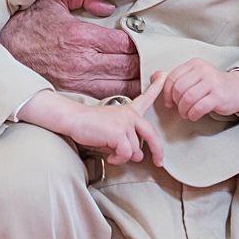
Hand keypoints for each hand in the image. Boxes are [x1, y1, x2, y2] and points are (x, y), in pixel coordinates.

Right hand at [0, 0, 139, 98]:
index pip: (123, 43)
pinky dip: (121, 94)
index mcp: (81, 36)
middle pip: (127, 65)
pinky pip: (105, 96)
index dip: (138, 43)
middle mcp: (83, 61)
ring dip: (136, 81)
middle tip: (153, 59)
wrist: (5, 50)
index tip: (144, 41)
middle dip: (142, 63)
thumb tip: (108, 7)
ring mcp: (78, 80)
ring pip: (120, 85)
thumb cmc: (30, 24)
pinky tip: (130, 90)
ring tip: (148, 77)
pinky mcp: (73, 92)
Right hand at [52, 75, 168, 166]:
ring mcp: (125, 124)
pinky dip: (118, 160)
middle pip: (152, 135)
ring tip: (111, 151)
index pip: (147, 97)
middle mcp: (130, 115)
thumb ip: (128, 140)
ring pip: (135, 151)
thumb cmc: (90, 125)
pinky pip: (125, 155)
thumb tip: (139, 156)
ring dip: (123, 156)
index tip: (165, 76)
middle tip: (158, 161)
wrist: (74, 119)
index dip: (158, 87)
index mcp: (128, 110)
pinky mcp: (119, 134)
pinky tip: (110, 157)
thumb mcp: (112, 129)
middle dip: (157, 151)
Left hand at [160, 59, 238, 122]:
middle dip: (176, 102)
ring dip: (183, 110)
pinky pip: (199, 107)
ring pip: (187, 98)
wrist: (238, 89)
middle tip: (179, 108)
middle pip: (178, 88)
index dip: (167, 92)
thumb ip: (176, 77)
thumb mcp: (194, 77)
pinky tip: (194, 115)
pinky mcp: (218, 96)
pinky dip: (193, 114)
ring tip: (186, 113)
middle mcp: (203, 70)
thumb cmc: (213, 85)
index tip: (169, 102)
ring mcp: (212, 82)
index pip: (172, 77)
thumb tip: (155, 75)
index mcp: (195, 64)